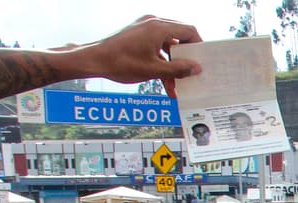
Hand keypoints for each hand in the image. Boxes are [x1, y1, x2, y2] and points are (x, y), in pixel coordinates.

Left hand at [63, 16, 202, 96]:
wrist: (94, 60)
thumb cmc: (121, 62)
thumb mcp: (154, 70)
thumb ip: (178, 69)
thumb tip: (196, 68)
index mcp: (158, 27)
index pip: (189, 31)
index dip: (199, 46)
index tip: (203, 61)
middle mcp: (153, 23)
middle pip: (180, 37)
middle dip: (186, 58)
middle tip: (192, 73)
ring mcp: (145, 28)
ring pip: (169, 45)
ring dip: (173, 65)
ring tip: (176, 85)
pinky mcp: (138, 35)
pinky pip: (157, 47)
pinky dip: (162, 62)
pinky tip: (164, 82)